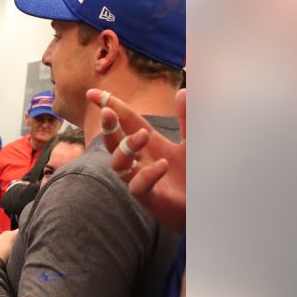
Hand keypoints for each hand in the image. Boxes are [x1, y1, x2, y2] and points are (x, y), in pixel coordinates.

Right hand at [88, 87, 185, 232]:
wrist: (204, 206)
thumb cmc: (195, 175)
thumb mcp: (194, 141)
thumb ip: (188, 118)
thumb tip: (183, 90)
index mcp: (150, 142)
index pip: (126, 120)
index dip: (109, 105)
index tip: (92, 93)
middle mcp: (141, 159)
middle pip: (114, 141)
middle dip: (108, 126)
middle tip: (107, 112)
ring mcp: (142, 179)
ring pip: (118, 164)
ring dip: (126, 148)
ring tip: (143, 136)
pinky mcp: (150, 198)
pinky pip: (137, 187)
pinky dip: (147, 174)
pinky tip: (162, 164)